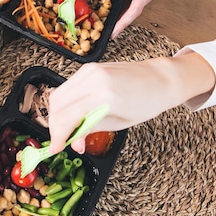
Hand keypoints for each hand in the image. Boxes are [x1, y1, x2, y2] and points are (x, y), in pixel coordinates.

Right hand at [46, 52, 214, 153]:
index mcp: (105, 96)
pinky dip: (65, 103)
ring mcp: (90, 70)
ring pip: (57, 95)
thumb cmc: (146, 102)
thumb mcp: (120, 123)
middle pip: (57, 105)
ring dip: (58, 115)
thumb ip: (91, 129)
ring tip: (70, 129)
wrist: (160, 79)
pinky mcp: (88, 67)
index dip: (57, 135)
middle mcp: (94, 79)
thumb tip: (73, 141)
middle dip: (55, 126)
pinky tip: (74, 114)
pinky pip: (67, 87)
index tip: (56, 148)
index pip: (67, 116)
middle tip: (63, 141)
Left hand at [88, 0, 168, 37]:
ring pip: (134, 13)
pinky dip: (125, 15)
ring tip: (109, 30)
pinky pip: (134, 8)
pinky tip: (116, 18)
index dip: (123, 22)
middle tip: (107, 35)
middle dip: (121, 26)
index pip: (134, 10)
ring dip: (123, 22)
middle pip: (133, 15)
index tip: (114, 32)